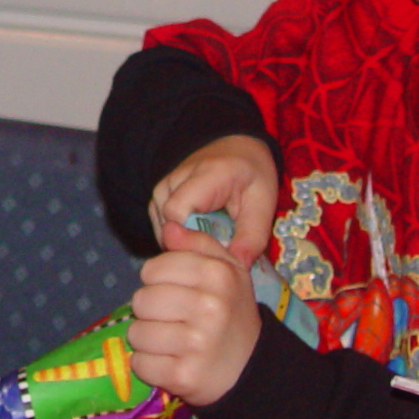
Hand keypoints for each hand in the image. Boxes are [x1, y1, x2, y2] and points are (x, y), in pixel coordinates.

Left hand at [125, 220, 261, 408]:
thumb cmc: (231, 312)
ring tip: (171, 342)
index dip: (157, 281)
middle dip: (151, 312)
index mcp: (218, 275)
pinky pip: (140, 364)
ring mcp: (196, 344)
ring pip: (136, 333)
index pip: (152, 269)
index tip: (176, 292)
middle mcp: (209, 307)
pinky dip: (149, 366)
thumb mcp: (227, 270)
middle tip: (173, 320)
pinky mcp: (183, 376)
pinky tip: (170, 362)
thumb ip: (198, 244)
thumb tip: (168, 227)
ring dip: (148, 340)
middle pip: (141, 301)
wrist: (251, 367)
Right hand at [148, 135, 277, 265]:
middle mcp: (171, 182)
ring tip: (214, 240)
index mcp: (202, 176)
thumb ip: (252, 236)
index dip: (195, 240)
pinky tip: (202, 236)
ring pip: (165, 236)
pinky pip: (164, 235)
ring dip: (189, 246)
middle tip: (223, 251)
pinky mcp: (155, 205)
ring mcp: (159, 193)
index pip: (177, 213)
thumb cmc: (250, 173)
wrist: (233, 149)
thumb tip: (239, 269)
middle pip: (170, 231)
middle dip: (195, 249)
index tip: (220, 250)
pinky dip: (183, 242)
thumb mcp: (263, 201)